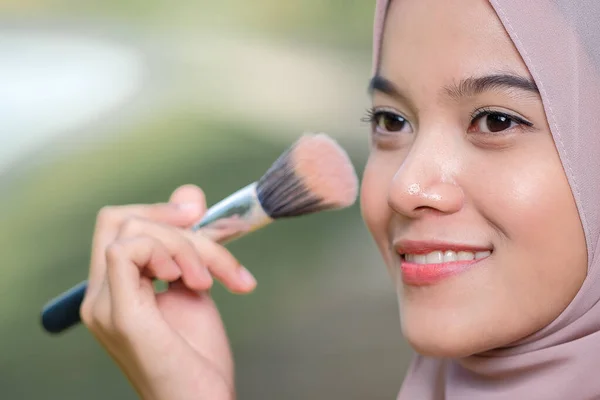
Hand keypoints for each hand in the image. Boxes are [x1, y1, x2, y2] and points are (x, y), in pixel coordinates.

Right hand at [80, 184, 256, 399]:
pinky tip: (188, 281)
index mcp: (115, 290)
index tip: (196, 215)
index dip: (157, 210)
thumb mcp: (195, 286)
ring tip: (210, 282)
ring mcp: (104, 305)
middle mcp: (100, 296)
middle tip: (213, 258)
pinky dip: (165, 253)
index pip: (118, 224)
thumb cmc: (198, 358)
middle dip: (177, 226)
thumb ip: (188, 245)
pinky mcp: (120, 314)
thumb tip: (188, 194)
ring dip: (186, 246)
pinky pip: (127, 251)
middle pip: (121, 220)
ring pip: (131, 230)